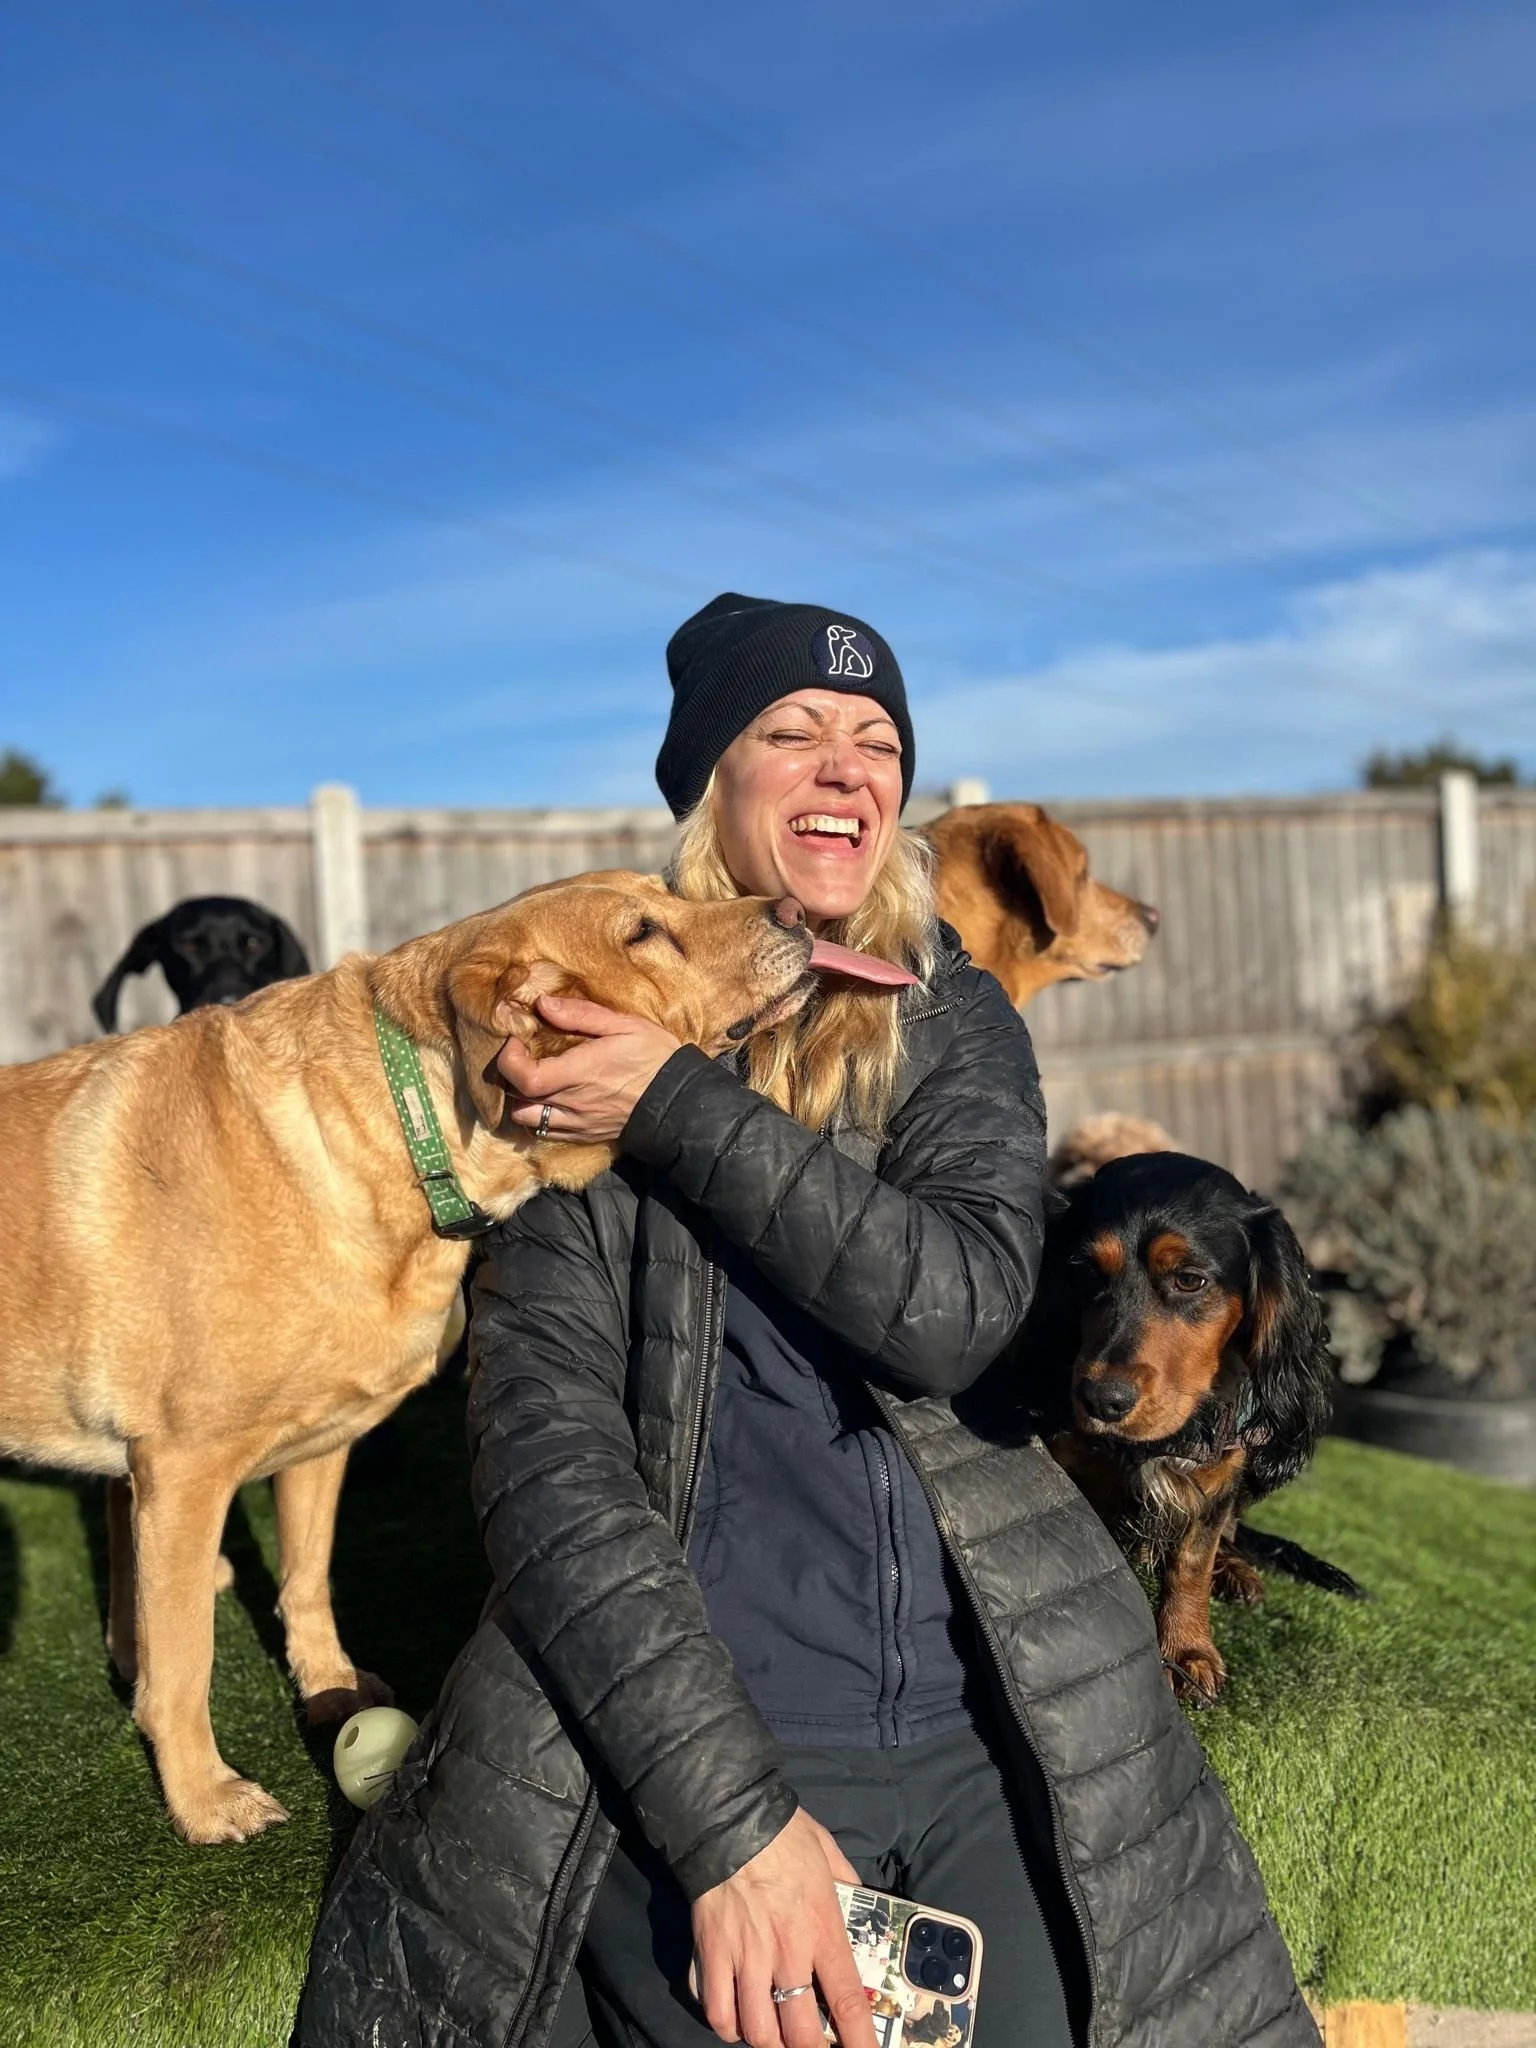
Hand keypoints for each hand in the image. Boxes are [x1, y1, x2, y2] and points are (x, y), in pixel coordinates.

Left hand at [498, 995, 680, 1144]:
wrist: (680, 1100)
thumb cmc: (654, 1057)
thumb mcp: (623, 1025)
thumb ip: (580, 1015)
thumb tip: (542, 1004)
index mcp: (580, 1072)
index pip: (524, 1077)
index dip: (509, 1060)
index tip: (517, 1042)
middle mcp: (573, 1102)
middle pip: (518, 1100)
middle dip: (511, 1077)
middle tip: (523, 1056)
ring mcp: (578, 1123)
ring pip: (528, 1120)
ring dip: (522, 1100)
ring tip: (535, 1080)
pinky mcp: (584, 1135)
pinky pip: (546, 1132)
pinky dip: (538, 1116)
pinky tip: (550, 1099)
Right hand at [690, 1809, 876, 2047]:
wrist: (729, 1817)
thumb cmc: (783, 1832)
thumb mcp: (829, 1853)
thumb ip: (847, 1885)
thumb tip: (859, 1904)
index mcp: (821, 1927)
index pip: (845, 1999)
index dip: (858, 2040)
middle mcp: (786, 1952)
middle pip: (800, 2032)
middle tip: (813, 2047)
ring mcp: (746, 1957)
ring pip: (757, 2031)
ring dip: (769, 2042)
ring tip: (775, 2036)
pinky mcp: (711, 1953)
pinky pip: (716, 2010)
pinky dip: (726, 2025)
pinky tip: (736, 2018)